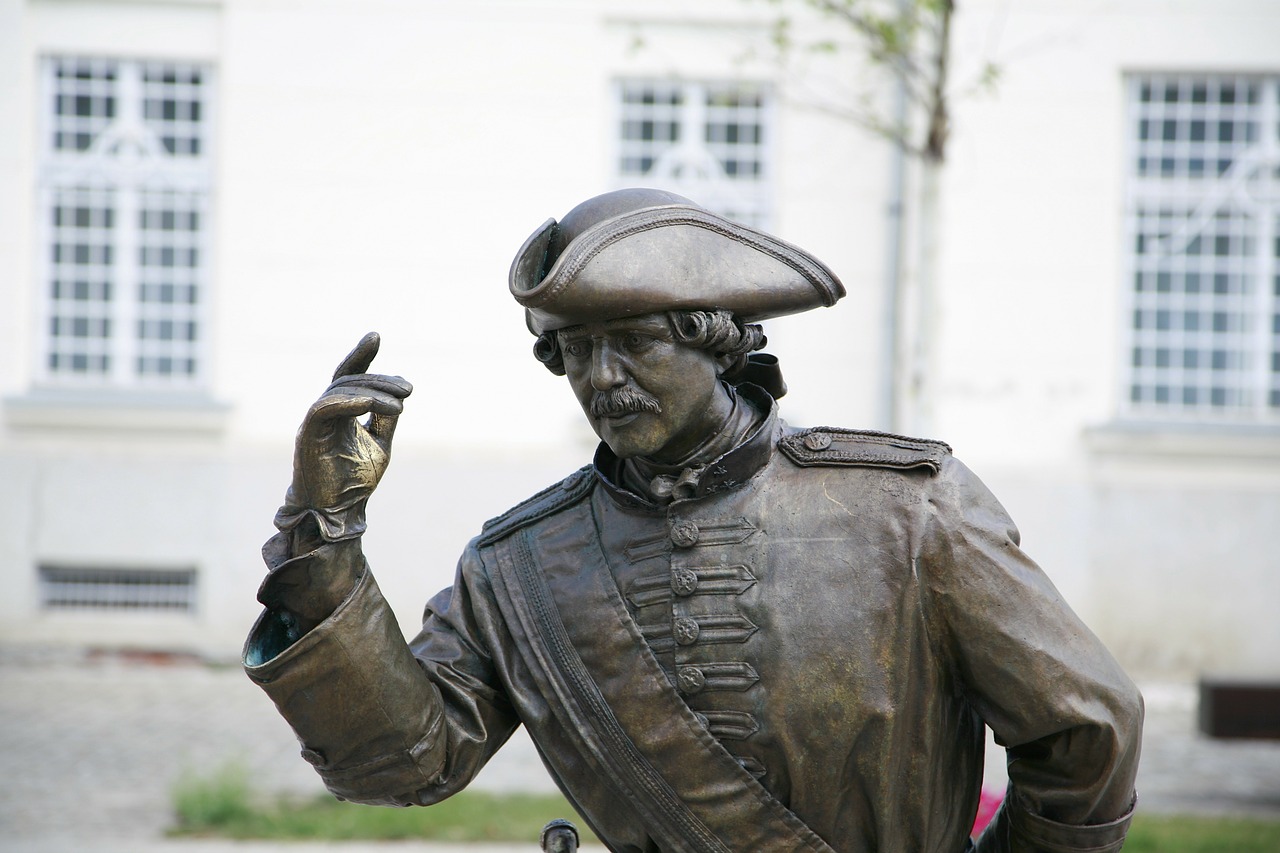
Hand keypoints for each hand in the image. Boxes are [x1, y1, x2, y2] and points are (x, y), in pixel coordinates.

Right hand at [277, 332, 412, 539]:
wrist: (338, 512)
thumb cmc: (355, 480)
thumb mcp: (380, 444)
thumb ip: (384, 419)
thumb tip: (398, 396)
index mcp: (340, 412)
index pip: (348, 377)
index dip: (360, 355)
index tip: (376, 336)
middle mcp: (324, 412)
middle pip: (348, 380)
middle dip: (380, 380)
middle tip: (409, 390)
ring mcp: (314, 423)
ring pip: (339, 392)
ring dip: (372, 393)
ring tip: (400, 405)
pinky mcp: (308, 436)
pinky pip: (323, 409)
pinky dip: (348, 403)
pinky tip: (371, 404)